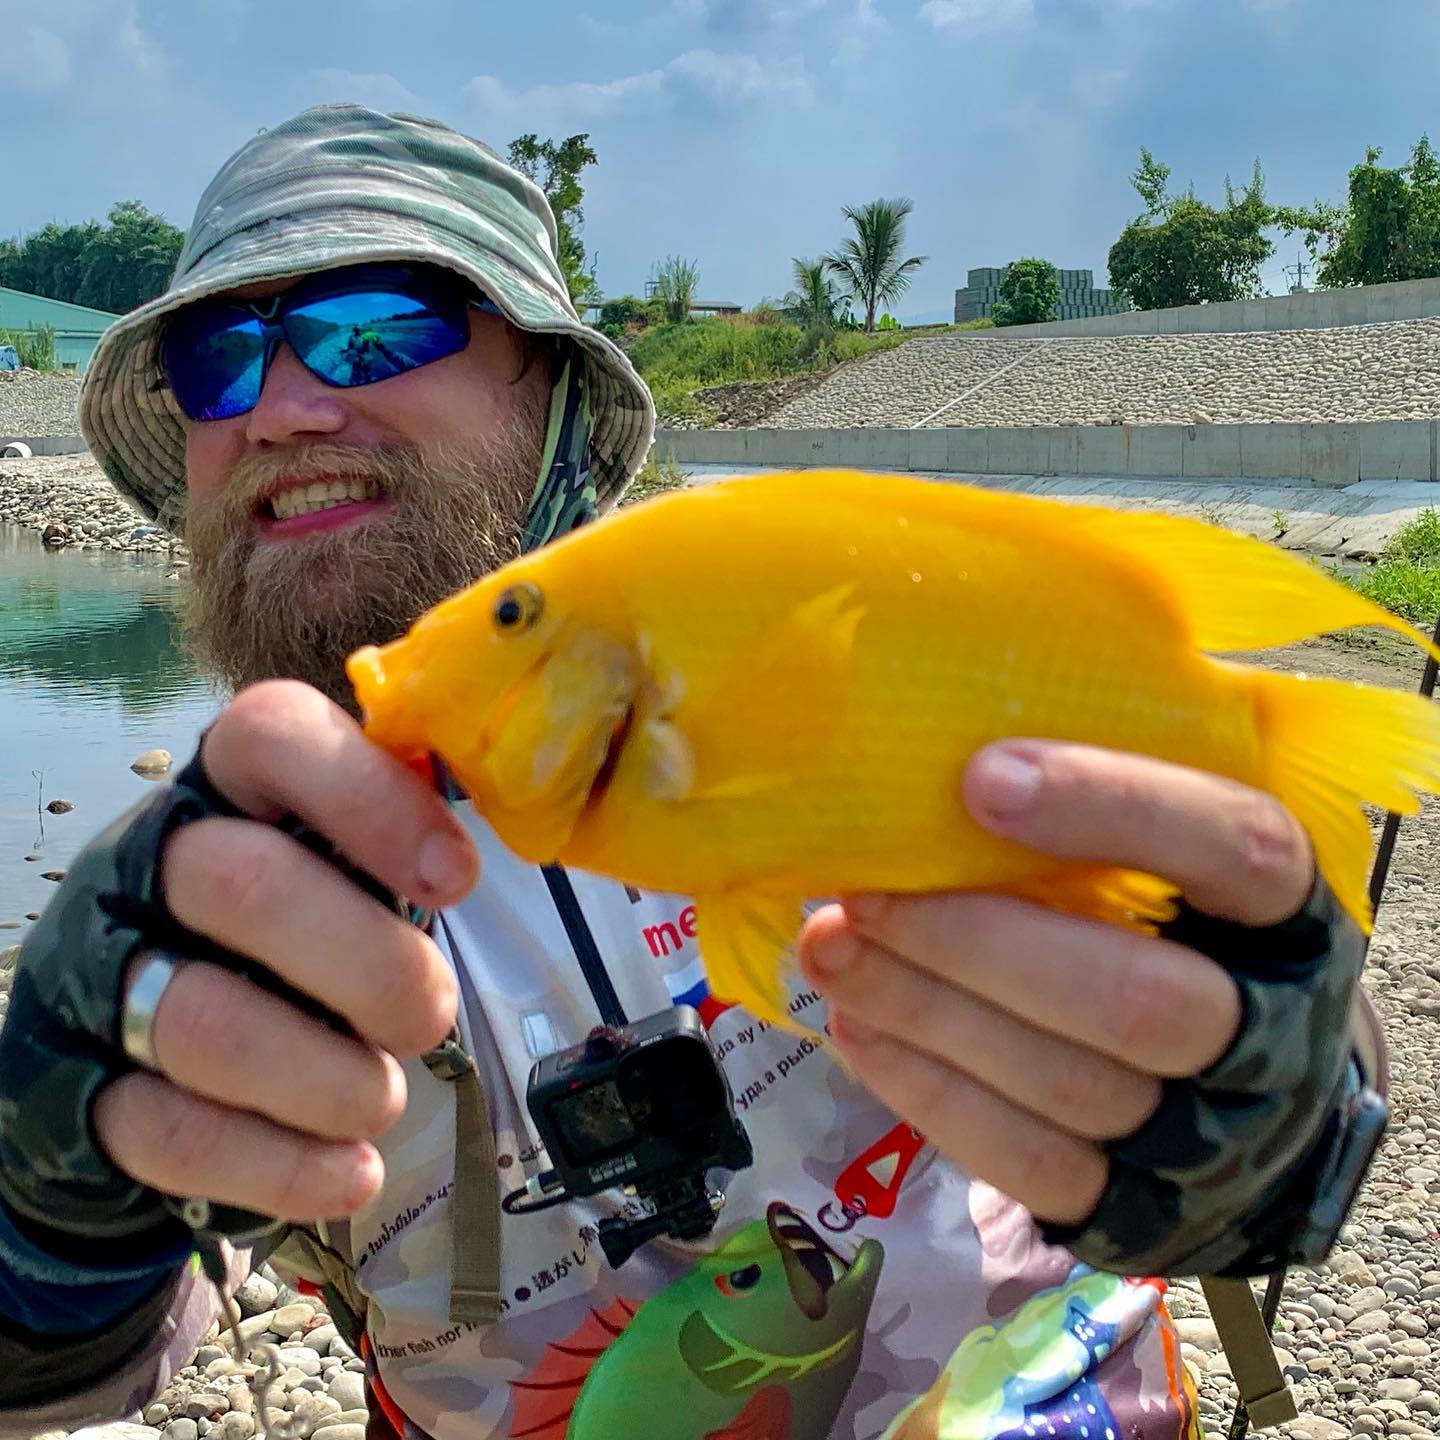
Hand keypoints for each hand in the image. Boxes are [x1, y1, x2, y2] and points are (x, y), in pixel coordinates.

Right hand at [93, 681, 477, 1220]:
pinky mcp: (91, 1097)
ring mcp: (103, 983)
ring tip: (383, 1098)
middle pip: (243, 886)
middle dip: (371, 966)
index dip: (371, 798)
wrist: (131, 1041)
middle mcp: (145, 870)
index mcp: (222, 790)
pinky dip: (286, 1165)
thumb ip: (390, 843)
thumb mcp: (330, 864)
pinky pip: (178, 1137)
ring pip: (206, 1023)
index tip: (454, 878)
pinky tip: (355, 1174)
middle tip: (432, 1015)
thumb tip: (487, 842)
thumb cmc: (281, 930)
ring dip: (330, 1077)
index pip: (269, 734)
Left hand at [797, 739, 1313, 1226]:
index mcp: (1290, 912)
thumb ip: (1102, 803)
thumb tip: (943, 744)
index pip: (1233, 848)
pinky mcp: (1133, 1205)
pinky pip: (1026, 1161)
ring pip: (1067, 1085)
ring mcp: (1208, 1135)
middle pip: (1136, 1002)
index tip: (980, 778)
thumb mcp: (1176, 846)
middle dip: (977, 945)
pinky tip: (855, 1026)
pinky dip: (927, 1090)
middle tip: (861, 893)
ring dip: (927, 1013)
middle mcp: (1270, 1031)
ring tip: (828, 949)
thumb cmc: (1181, 924)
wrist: (1244, 1080)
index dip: (1112, 807)